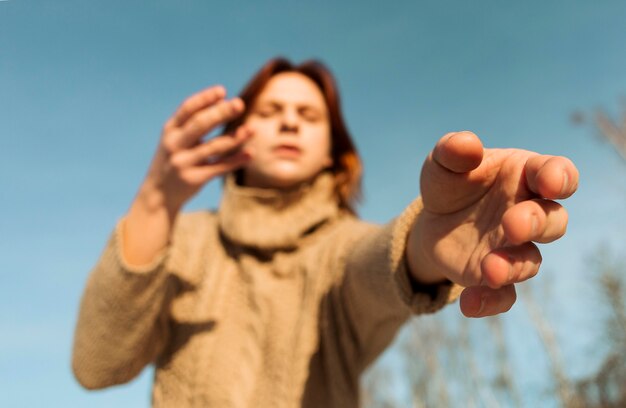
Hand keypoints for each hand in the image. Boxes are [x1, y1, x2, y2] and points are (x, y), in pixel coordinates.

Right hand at [141, 85, 252, 213]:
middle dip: (221, 113)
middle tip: (240, 104)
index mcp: (170, 130)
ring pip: (214, 147)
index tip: (222, 91)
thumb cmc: (173, 160)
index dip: (205, 99)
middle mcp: (174, 145)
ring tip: (252, 129)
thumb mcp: (174, 139)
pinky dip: (236, 160)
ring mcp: (183, 163)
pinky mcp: (194, 179)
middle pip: (200, 124)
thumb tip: (222, 101)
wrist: (158, 195)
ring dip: (235, 137)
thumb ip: (192, 123)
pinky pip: (220, 167)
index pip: (187, 109)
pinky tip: (250, 154)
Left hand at [406, 131, 578, 317]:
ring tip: (489, 268)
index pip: (556, 173)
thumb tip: (467, 144)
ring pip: (530, 262)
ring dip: (513, 267)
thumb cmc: (450, 183)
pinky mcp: (493, 275)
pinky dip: (490, 302)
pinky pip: (504, 296)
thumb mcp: (443, 163)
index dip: (559, 177)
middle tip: (513, 224)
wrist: (432, 219)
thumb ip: (453, 151)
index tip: (550, 181)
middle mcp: (528, 213)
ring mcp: (513, 248)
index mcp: (524, 176)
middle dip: (537, 224)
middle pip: (553, 222)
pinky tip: (469, 304)